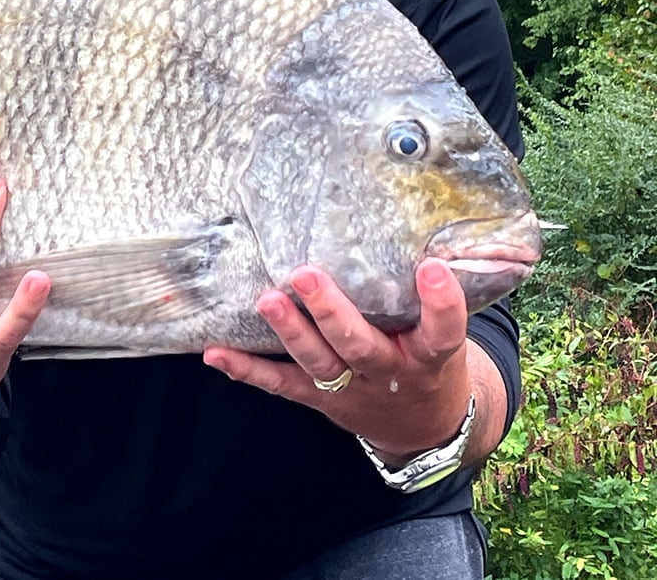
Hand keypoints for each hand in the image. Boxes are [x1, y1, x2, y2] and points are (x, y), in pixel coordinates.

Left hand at [203, 260, 483, 463]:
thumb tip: (419, 231)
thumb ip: (426, 297)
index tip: (431, 267)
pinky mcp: (320, 400)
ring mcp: (351, 391)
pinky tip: (217, 354)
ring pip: (318, 363)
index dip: (440, 303)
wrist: (423, 429)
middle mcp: (388, 373)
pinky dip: (248, 370)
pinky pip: (281, 385)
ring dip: (290, 331)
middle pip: (360, 345)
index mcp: (428, 357)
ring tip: (268, 301)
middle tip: (306, 273)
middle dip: (331, 312)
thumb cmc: (428, 361)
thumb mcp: (441, 336)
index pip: (443, 332)